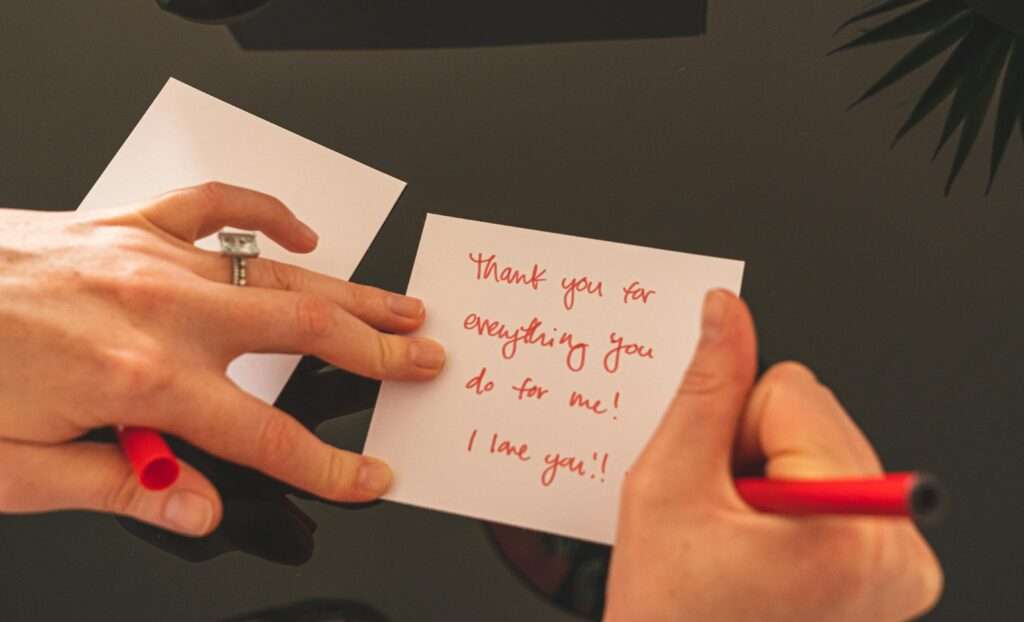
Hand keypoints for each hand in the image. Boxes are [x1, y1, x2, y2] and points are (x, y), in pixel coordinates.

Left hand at [0, 182, 444, 535]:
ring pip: (279, 275)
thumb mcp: (16, 471)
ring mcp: (151, 260)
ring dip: (351, 294)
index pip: (265, 435)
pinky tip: (304, 236)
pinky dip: (268, 217)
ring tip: (402, 306)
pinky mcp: (127, 225)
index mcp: (140, 380)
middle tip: (428, 359)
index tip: (370, 477)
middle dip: (378, 352)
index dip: (329, 466)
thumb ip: (121, 487)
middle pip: (302, 336)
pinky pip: (217, 208)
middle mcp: (161, 312)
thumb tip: (196, 510)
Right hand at [604, 290, 941, 620]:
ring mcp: (901, 567)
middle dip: (755, 454)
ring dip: (772, 479)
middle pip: (817, 416)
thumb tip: (724, 312)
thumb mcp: (667, 488)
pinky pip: (843, 485)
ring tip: (742, 542)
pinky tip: (766, 548)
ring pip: (827, 446)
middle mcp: (895, 548)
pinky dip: (796, 504)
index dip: (730, 429)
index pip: (790, 389)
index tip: (714, 486)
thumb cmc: (671, 617)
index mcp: (847, 523)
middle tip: (723, 520)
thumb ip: (705, 388)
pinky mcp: (896, 574)